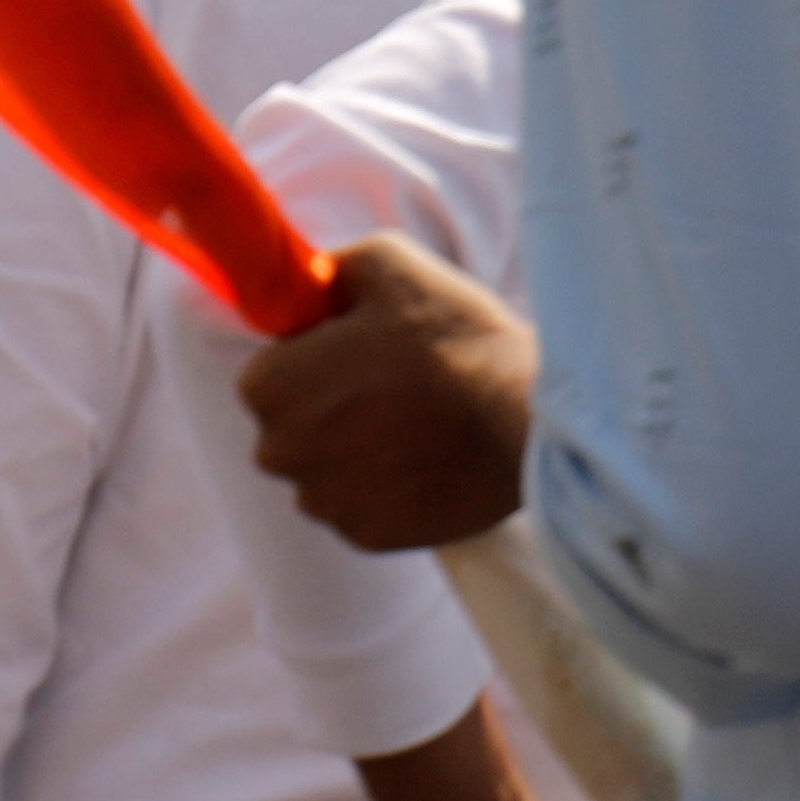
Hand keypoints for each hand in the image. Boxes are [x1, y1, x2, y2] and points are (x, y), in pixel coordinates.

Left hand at [238, 236, 538, 552]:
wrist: (534, 424)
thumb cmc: (459, 341)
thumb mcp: (389, 264)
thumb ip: (330, 268)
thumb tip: (308, 278)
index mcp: (269, 387)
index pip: (266, 374)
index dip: (310, 361)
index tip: (356, 356)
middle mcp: (280, 453)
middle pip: (289, 426)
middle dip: (325, 409)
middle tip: (392, 389)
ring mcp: (323, 501)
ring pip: (322, 470)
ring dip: (354, 452)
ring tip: (416, 426)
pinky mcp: (366, 536)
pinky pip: (359, 507)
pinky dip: (385, 490)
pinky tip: (426, 462)